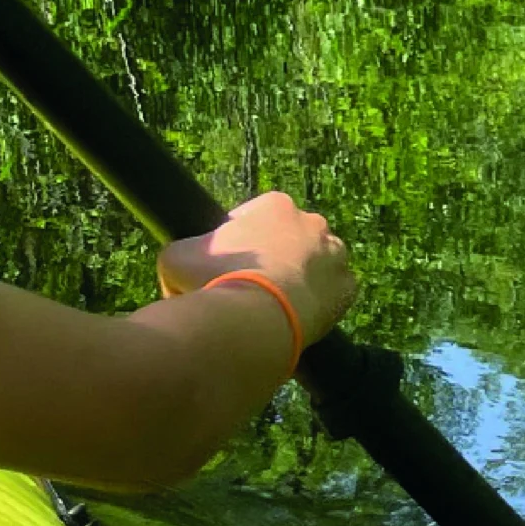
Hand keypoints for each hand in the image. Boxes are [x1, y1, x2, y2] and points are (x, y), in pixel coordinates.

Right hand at [157, 192, 355, 345]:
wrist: (255, 321)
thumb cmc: (214, 280)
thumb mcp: (176, 257)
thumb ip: (185, 252)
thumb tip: (182, 272)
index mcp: (276, 204)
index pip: (254, 217)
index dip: (237, 240)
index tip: (226, 264)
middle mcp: (313, 223)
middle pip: (289, 238)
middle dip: (273, 256)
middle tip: (252, 285)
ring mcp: (336, 255)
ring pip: (316, 264)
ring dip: (300, 277)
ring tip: (277, 304)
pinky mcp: (348, 289)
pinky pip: (333, 294)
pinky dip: (318, 304)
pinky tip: (297, 318)